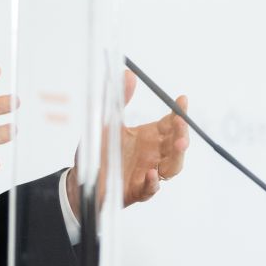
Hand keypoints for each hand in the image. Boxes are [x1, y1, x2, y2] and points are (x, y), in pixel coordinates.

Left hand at [67, 71, 190, 215]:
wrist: (83, 178)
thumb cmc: (100, 150)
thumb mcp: (108, 122)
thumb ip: (119, 99)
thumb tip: (129, 74)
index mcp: (151, 136)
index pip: (172, 123)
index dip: (179, 112)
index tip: (182, 100)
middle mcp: (154, 154)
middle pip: (177, 144)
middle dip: (183, 133)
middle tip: (181, 123)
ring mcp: (148, 173)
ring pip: (172, 167)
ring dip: (177, 157)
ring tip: (178, 145)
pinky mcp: (137, 191)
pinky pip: (150, 189)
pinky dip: (153, 182)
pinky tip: (151, 173)